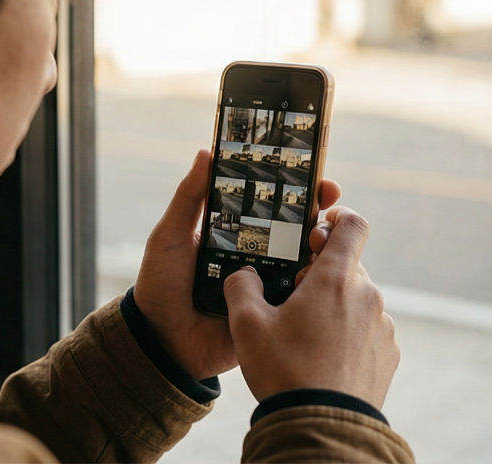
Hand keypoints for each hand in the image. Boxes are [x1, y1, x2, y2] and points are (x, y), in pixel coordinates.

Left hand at [134, 149, 340, 379]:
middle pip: (299, 232)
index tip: (318, 177)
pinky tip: (323, 278)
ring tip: (324, 241)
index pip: (273, 206)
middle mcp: (259, 256)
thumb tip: (207, 152)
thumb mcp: (170, 235)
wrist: (160, 340)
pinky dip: (315, 288)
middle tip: (331, 207)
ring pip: (307, 264)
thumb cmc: (160, 283)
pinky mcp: (274, 316)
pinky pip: (302, 301)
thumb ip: (189, 197)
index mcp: (237, 233)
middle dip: (321, 218)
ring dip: (323, 250)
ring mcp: (269, 286)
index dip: (298, 191)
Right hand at [224, 206, 400, 407]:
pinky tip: (322, 354)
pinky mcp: (389, 353)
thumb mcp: (246, 324)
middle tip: (291, 293)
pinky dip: (347, 330)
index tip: (315, 230)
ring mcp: (382, 326)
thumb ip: (242, 284)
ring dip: (334, 303)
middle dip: (320, 271)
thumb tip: (246, 273)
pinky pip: (367, 327)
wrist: (321, 428)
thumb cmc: (284, 372)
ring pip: (357, 297)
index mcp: (335, 279)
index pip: (352, 224)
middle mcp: (367, 296)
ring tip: (304, 332)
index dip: (335, 218)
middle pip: (348, 264)